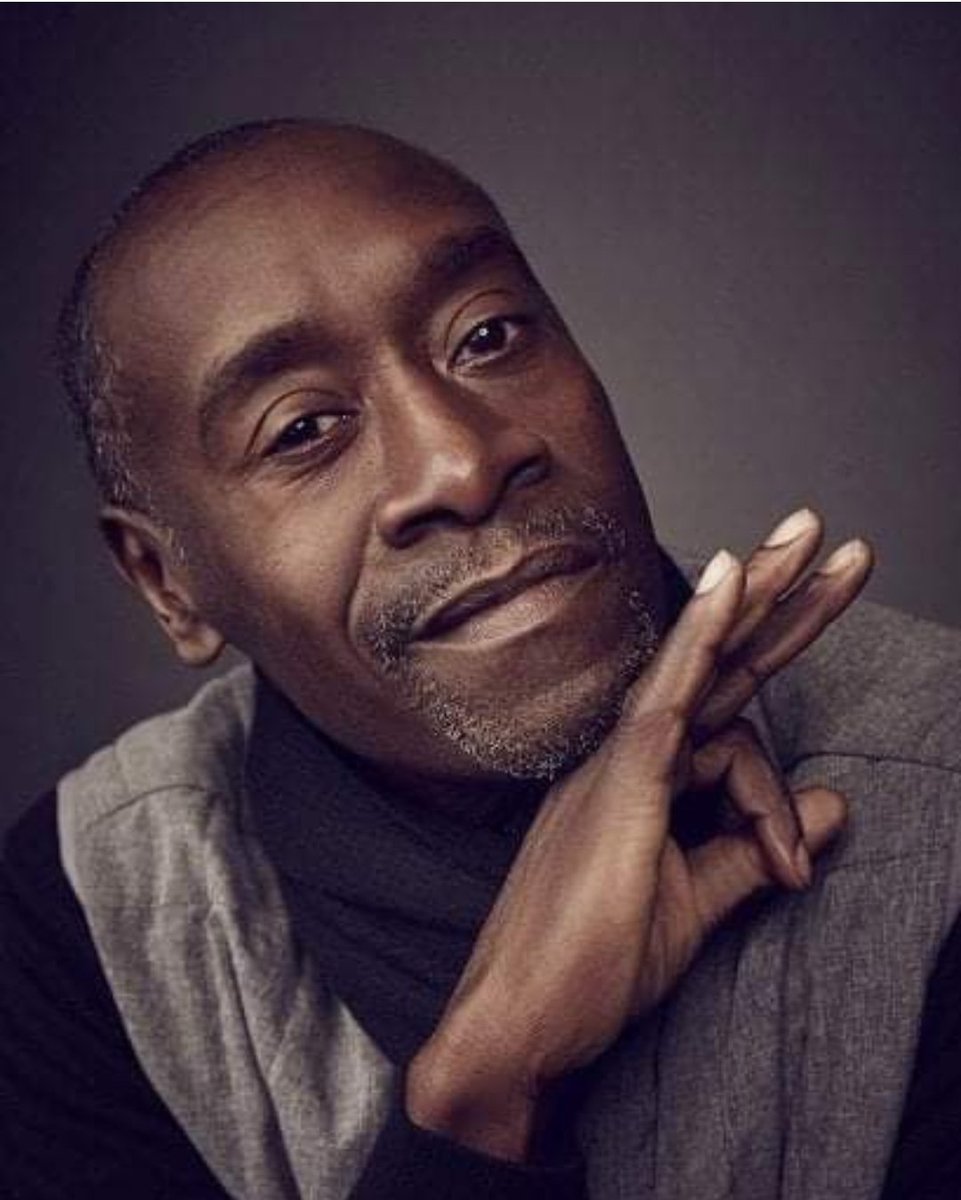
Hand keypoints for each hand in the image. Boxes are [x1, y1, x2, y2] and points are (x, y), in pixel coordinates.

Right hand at [407, 509, 872, 1158]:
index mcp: (641, 777)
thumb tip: (834, 807)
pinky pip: (670, 699)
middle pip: (717, 663)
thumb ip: (757, 848)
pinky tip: (734, 580)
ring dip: (772, 606)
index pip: (725, 705)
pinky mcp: (618, 787)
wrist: (516, 1028)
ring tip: (831, 549)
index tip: (821, 603)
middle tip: (824, 532)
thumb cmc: (589, 969)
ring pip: (709, 671)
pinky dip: (702, 636)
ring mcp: (618, 765)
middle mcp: (627, 756)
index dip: (774, 655)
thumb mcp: (694, 904)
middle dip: (775, 597)